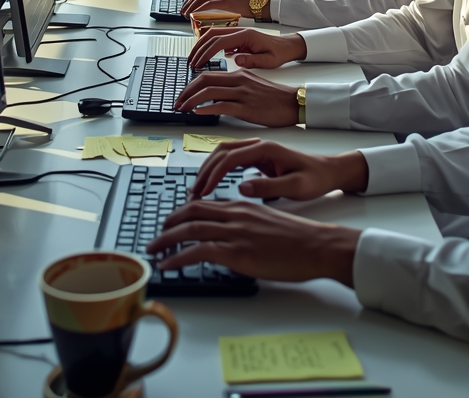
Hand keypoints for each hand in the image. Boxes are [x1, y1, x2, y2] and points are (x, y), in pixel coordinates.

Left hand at [145, 200, 360, 285]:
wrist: (316, 245)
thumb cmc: (298, 239)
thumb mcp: (267, 223)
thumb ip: (246, 225)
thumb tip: (231, 238)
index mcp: (242, 206)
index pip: (204, 204)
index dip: (183, 211)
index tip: (172, 221)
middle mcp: (235, 214)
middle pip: (192, 212)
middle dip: (169, 222)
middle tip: (157, 233)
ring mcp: (235, 232)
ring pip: (190, 229)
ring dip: (166, 239)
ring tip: (153, 249)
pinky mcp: (236, 251)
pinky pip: (198, 251)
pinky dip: (178, 258)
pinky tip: (167, 265)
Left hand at [174, 68, 300, 125]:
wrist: (293, 103)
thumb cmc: (274, 97)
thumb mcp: (252, 84)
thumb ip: (235, 86)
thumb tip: (216, 94)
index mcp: (239, 74)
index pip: (207, 75)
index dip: (190, 85)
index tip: (182, 94)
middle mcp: (238, 81)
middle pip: (204, 80)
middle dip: (186, 92)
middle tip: (177, 102)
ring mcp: (242, 94)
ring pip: (209, 92)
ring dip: (191, 101)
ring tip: (182, 109)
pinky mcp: (247, 108)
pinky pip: (222, 106)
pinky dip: (206, 109)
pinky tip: (198, 113)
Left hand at [180, 0, 257, 18]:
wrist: (264, 3)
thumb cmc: (252, 5)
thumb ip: (225, 0)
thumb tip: (214, 10)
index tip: (187, 2)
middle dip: (188, 0)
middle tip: (183, 9)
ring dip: (190, 4)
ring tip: (185, 13)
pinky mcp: (226, 0)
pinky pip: (207, 3)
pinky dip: (197, 8)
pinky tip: (193, 14)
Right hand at [185, 27, 305, 69]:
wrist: (287, 46)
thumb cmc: (279, 53)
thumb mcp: (269, 61)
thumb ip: (253, 60)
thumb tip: (236, 59)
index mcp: (246, 35)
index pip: (220, 41)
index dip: (206, 52)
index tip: (198, 63)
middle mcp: (240, 31)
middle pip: (212, 34)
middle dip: (198, 47)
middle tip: (191, 61)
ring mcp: (237, 32)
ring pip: (213, 33)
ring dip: (201, 44)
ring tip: (194, 58)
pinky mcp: (237, 36)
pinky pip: (218, 37)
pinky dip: (208, 44)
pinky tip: (205, 55)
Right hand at [189, 139, 369, 200]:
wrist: (329, 171)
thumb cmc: (316, 178)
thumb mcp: (296, 187)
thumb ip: (269, 187)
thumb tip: (242, 187)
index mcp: (266, 149)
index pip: (230, 157)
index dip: (213, 174)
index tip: (202, 192)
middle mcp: (259, 145)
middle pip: (222, 151)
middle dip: (205, 170)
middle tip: (194, 192)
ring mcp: (258, 150)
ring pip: (224, 153)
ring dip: (208, 168)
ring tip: (198, 189)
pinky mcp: (258, 158)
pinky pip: (231, 159)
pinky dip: (217, 169)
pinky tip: (212, 184)